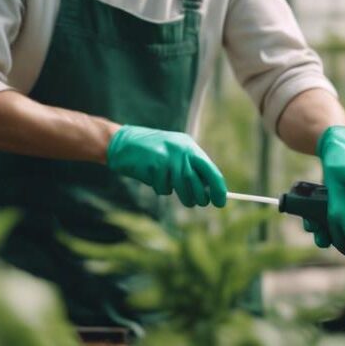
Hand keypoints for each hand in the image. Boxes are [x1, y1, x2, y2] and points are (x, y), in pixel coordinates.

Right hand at [106, 125, 227, 207]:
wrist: (122, 142)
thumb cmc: (152, 151)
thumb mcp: (175, 152)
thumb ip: (191, 166)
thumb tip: (210, 189)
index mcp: (189, 146)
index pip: (210, 169)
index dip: (218, 188)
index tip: (222, 202)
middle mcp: (180, 150)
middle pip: (196, 182)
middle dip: (200, 196)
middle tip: (199, 202)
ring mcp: (167, 157)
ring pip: (181, 187)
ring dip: (182, 196)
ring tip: (176, 190)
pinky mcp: (154, 165)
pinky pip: (163, 187)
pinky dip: (161, 188)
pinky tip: (154, 177)